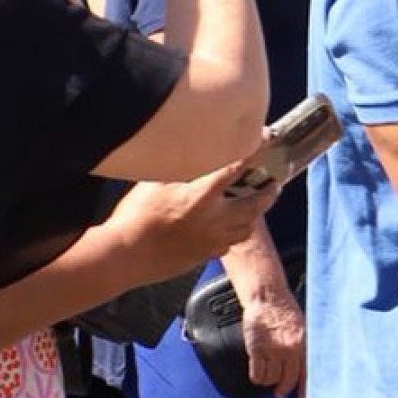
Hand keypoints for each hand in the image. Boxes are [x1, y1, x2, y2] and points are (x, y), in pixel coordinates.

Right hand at [106, 163, 278, 280]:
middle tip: (274, 183)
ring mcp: (210, 242)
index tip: (267, 139)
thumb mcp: (154, 182)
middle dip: (269, 193)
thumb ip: (179, 168)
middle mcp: (213, 220)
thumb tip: (193, 153)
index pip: (237, 168)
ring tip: (255, 204)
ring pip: (246, 229)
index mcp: (201, 197)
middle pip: (255, 205)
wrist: (123, 258)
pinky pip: (228, 245)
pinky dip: (232, 234)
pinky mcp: (203, 257)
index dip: (256, 150)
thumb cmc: (133, 218)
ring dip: (254, 215)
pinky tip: (226, 227)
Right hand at [237, 282, 305, 396]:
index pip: (307, 373)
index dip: (306, 390)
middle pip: (286, 381)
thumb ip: (305, 349)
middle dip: (282, 389)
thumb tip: (308, 370)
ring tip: (268, 373)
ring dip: (268, 380)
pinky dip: (257, 377)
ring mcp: (272, 350)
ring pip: (270, 380)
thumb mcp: (304, 328)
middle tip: (278, 392)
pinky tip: (258, 371)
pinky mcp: (256, 350)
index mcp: (304, 344)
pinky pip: (257, 375)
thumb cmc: (286, 312)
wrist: (268, 298)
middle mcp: (290, 349)